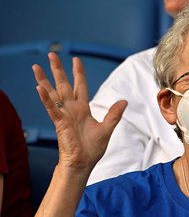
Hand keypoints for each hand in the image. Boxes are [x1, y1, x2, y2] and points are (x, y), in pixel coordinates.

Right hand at [33, 53, 126, 171]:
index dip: (78, 73)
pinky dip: (45, 99)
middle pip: (63, 85)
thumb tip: (124, 101)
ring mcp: (64, 115)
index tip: (76, 60)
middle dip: (58, 70)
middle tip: (52, 54)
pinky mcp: (59, 123)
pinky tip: (39, 88)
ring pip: (52, 94)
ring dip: (44, 80)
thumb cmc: (92, 148)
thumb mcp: (107, 128)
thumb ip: (114, 114)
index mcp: (83, 109)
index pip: (80, 86)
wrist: (83, 163)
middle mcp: (71, 109)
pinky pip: (51, 109)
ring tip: (36, 67)